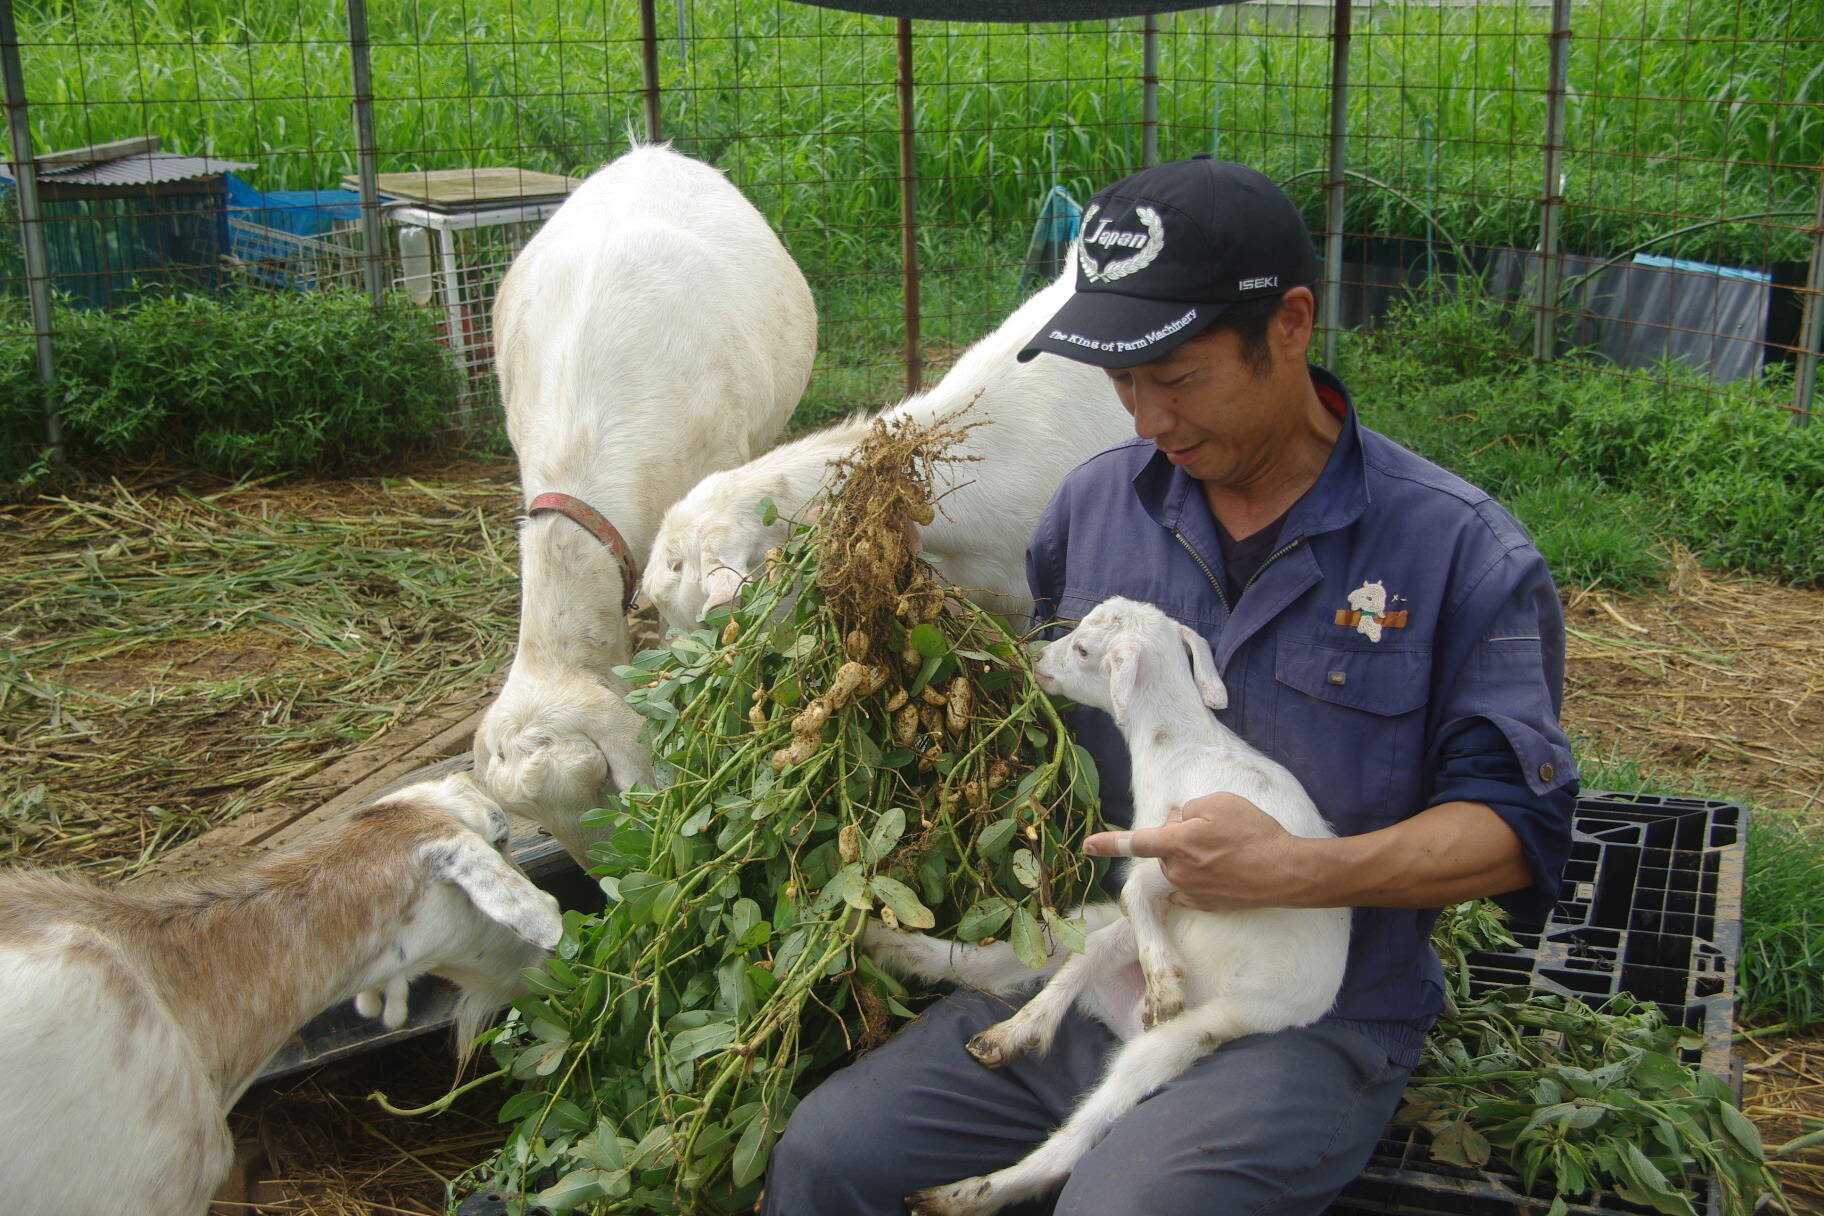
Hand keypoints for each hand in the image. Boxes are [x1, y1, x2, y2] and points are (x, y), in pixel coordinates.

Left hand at [1082, 792, 1317, 909]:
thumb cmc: (1254, 833)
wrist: (1285, 871)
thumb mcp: (1221, 803)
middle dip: (1179, 837)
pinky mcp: (1205, 905)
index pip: (1135, 842)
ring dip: (1191, 856)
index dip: (1108, 843)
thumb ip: (1189, 809)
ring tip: (1227, 849)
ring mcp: (1190, 891)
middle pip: (1164, 848)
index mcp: (1177, 843)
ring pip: (1177, 866)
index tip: (1086, 847)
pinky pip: (1189, 886)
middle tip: (1214, 830)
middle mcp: (1177, 871)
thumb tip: (1177, 821)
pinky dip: (1198, 875)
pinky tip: (1223, 869)